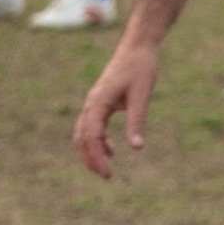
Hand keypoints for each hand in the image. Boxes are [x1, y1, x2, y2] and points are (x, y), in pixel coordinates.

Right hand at [75, 41, 159, 177]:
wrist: (137, 47)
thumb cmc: (140, 69)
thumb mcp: (142, 96)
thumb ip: (137, 121)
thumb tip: (137, 148)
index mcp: (98, 103)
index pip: (91, 138)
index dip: (97, 158)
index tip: (108, 174)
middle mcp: (91, 104)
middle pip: (82, 138)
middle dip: (90, 159)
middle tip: (106, 177)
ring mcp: (94, 102)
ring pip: (84, 133)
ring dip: (92, 151)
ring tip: (106, 168)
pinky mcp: (101, 101)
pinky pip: (93, 125)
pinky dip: (98, 140)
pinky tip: (112, 150)